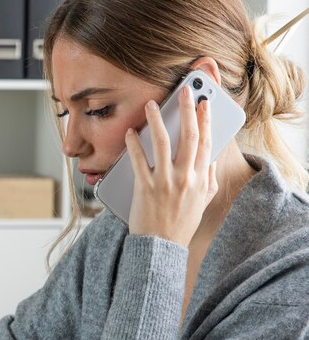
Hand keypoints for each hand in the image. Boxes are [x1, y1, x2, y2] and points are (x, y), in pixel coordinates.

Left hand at [125, 86, 218, 246]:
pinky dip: (134, 144)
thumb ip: (208, 179)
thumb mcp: (202, 202)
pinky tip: (131, 133)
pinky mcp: (144, 187)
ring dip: (157, 120)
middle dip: (187, 110)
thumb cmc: (180, 224)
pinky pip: (138, 160)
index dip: (206, 120)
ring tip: (151, 105)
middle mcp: (185, 177)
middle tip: (182, 92)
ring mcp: (164, 182)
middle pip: (189, 136)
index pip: (206, 142)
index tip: (203, 102)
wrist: (161, 246)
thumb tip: (209, 159)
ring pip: (162, 143)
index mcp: (200, 179)